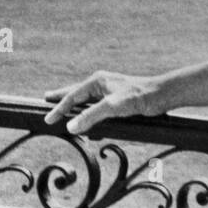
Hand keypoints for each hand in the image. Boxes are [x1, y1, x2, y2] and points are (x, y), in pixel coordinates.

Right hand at [43, 71, 169, 134]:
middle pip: (76, 91)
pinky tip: (87, 112)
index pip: (72, 97)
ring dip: (74, 102)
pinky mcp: (116, 97)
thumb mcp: (112, 107)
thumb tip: (70, 126)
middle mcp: (101, 83)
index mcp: (97, 81)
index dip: (59, 109)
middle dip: (62, 96)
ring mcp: (108, 89)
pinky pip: (95, 103)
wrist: (160, 95)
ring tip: (63, 105)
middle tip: (47, 98)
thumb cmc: (138, 97)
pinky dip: (86, 108)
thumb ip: (91, 116)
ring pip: (86, 97)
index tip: (48, 120)